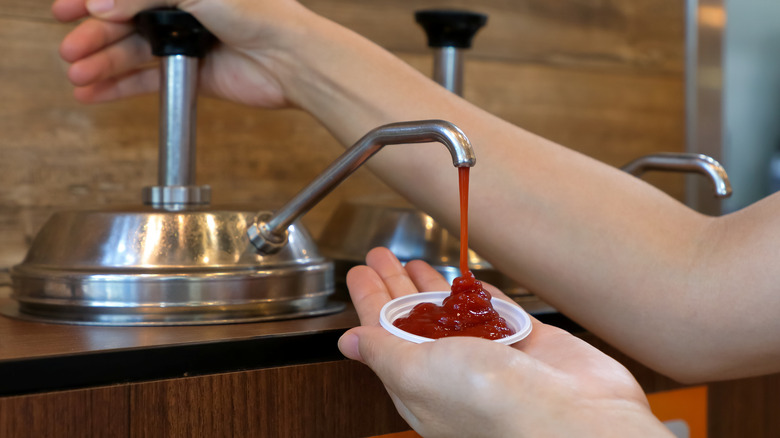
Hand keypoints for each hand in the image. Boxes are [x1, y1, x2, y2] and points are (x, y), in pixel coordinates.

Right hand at [51, 0, 313, 106]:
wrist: (292, 58)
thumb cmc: (260, 13)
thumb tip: (100, 6)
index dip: (93, 0)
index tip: (66, 9)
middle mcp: (183, 10)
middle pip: (124, 23)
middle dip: (93, 36)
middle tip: (69, 50)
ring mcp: (187, 43)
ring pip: (133, 53)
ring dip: (102, 64)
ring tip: (78, 75)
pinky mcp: (193, 75)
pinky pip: (149, 81)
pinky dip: (120, 87)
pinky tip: (95, 91)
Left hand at [338, 247, 671, 437]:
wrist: (571, 415)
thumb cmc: (488, 402)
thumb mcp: (416, 372)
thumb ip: (382, 352)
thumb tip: (348, 342)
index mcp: (418, 383)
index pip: (382, 334)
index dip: (369, 299)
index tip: (359, 271)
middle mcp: (451, 371)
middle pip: (413, 319)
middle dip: (395, 285)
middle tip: (380, 254)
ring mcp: (490, 357)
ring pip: (452, 313)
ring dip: (430, 285)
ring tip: (412, 259)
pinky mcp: (527, 343)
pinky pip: (495, 311)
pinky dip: (479, 295)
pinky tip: (464, 280)